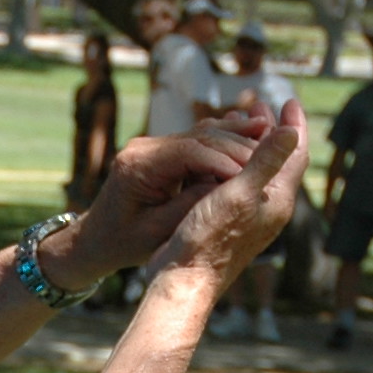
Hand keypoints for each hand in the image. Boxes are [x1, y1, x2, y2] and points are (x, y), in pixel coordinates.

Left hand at [63, 121, 265, 279]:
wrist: (96, 239)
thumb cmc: (122, 243)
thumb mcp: (157, 231)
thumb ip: (191, 206)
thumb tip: (231, 183)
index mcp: (138, 165)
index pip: (192, 152)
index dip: (227, 160)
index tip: (255, 172)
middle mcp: (144, 147)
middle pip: (200, 136)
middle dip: (238, 142)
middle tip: (276, 141)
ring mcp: (153, 146)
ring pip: (202, 133)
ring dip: (237, 134)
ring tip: (271, 129)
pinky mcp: (162, 151)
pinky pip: (198, 140)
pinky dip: (225, 140)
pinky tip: (252, 134)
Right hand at [161, 103, 310, 277]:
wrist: (185, 280)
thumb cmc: (210, 239)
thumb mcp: (239, 193)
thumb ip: (266, 161)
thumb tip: (291, 131)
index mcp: (277, 199)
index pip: (295, 155)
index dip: (293, 126)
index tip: (288, 100)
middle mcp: (268, 208)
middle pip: (277, 162)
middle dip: (271, 131)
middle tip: (262, 107)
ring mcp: (248, 217)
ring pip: (256, 172)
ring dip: (250, 146)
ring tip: (239, 125)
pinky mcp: (228, 223)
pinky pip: (237, 183)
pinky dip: (231, 162)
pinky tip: (215, 157)